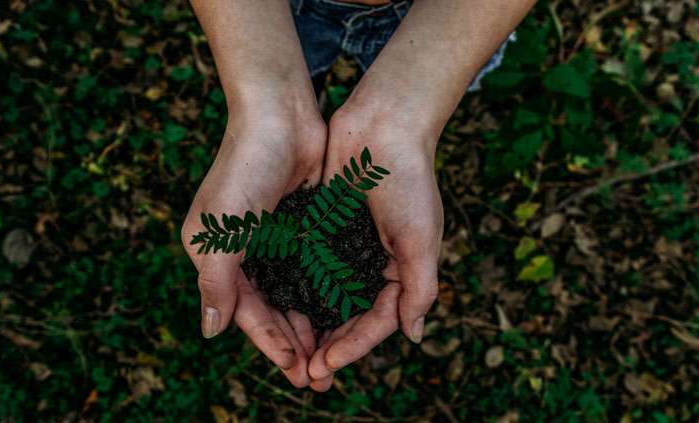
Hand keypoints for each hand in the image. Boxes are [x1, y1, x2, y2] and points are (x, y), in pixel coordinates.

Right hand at [181, 104, 325, 387]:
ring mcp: (274, 239)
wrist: (280, 114)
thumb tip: (210, 332)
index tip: (296, 369)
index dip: (269, 342)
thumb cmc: (244, 168)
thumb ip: (216, 282)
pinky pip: (312, 269)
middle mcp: (243, 251)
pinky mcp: (301, 225)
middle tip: (319, 376)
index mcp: (216, 255)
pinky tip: (342, 313)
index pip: (244, 311)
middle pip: (270, 308)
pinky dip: (324, 293)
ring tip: (332, 355)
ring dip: (311, 324)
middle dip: (293, 342)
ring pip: (294, 294)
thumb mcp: (222, 229)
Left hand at [306, 105, 442, 390]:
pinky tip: (277, 306)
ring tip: (290, 351)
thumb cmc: (409, 179)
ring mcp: (346, 246)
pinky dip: (296, 288)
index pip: (377, 321)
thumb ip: (420, 288)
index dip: (353, 347)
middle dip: (329, 345)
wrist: (383, 124)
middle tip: (305, 373)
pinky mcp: (322, 227)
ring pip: (325, 297)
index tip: (327, 365)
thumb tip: (413, 336)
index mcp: (401, 270)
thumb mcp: (421, 237)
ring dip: (310, 325)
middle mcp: (372, 263)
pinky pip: (308, 266)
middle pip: (348, 316)